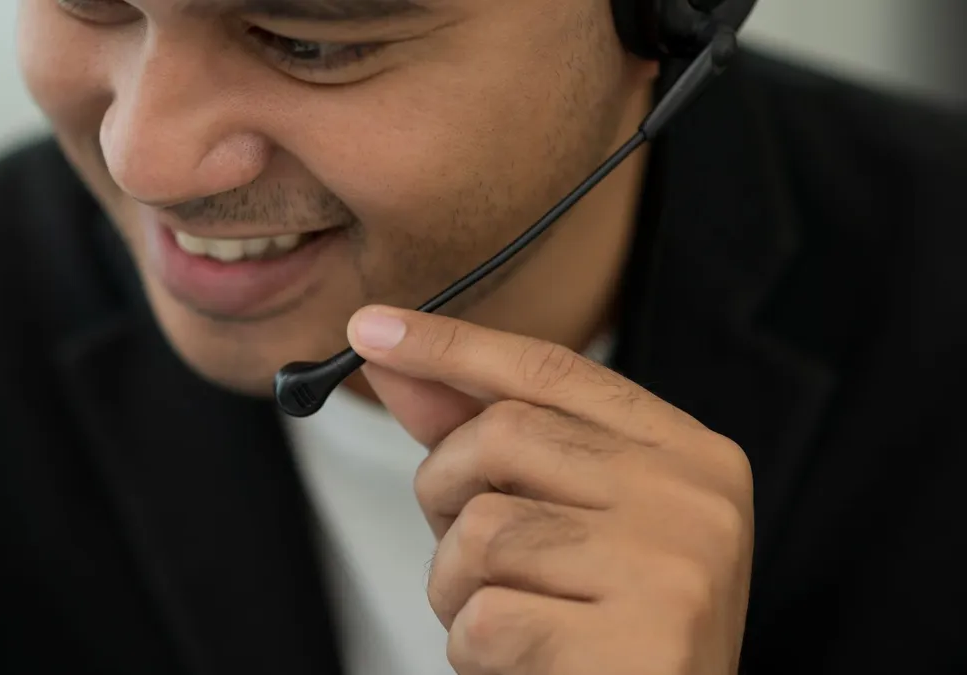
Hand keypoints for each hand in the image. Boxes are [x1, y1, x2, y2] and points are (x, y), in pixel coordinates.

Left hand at [346, 305, 754, 674]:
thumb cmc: (610, 624)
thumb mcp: (560, 518)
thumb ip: (485, 440)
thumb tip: (392, 362)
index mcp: (685, 452)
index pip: (551, 368)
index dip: (452, 345)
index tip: (371, 328)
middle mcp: (694, 497)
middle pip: (503, 434)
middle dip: (444, 489)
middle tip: (459, 543)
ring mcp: (673, 567)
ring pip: (483, 531)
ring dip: (454, 586)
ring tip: (500, 618)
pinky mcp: (642, 642)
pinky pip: (488, 619)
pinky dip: (473, 649)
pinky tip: (522, 663)